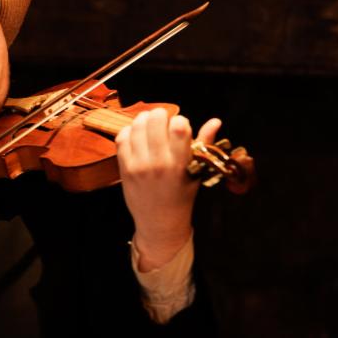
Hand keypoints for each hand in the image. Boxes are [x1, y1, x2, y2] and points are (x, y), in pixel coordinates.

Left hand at [116, 108, 220, 267]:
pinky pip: (122, 138)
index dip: (180, 121)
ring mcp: (138, 165)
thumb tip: (216, 121)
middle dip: (161, 115)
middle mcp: (158, 163)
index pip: (179, 128)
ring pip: (137, 126)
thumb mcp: (197, 172)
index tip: (180, 126)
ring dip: (144, 120)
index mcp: (180, 164)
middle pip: (155, 120)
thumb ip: (204, 143)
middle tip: (163, 121)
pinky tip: (137, 135)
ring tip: (150, 124)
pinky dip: (129, 131)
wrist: (159, 222)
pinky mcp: (124, 168)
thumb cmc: (182, 195)